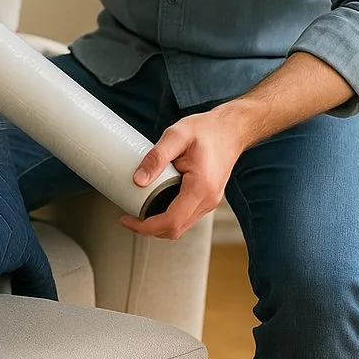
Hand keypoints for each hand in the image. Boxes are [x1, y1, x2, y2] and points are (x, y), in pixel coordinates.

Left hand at [119, 108, 244, 239]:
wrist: (231, 129)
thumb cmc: (207, 130)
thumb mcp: (176, 136)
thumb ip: (156, 157)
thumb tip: (138, 180)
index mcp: (201, 187)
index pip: (171, 221)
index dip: (146, 227)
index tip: (127, 220)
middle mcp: (208, 199)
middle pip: (175, 229)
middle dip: (149, 229)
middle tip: (128, 218)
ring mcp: (210, 201)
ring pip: (181, 225)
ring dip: (159, 224)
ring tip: (138, 211)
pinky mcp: (208, 198)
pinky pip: (186, 216)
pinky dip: (169, 216)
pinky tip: (155, 204)